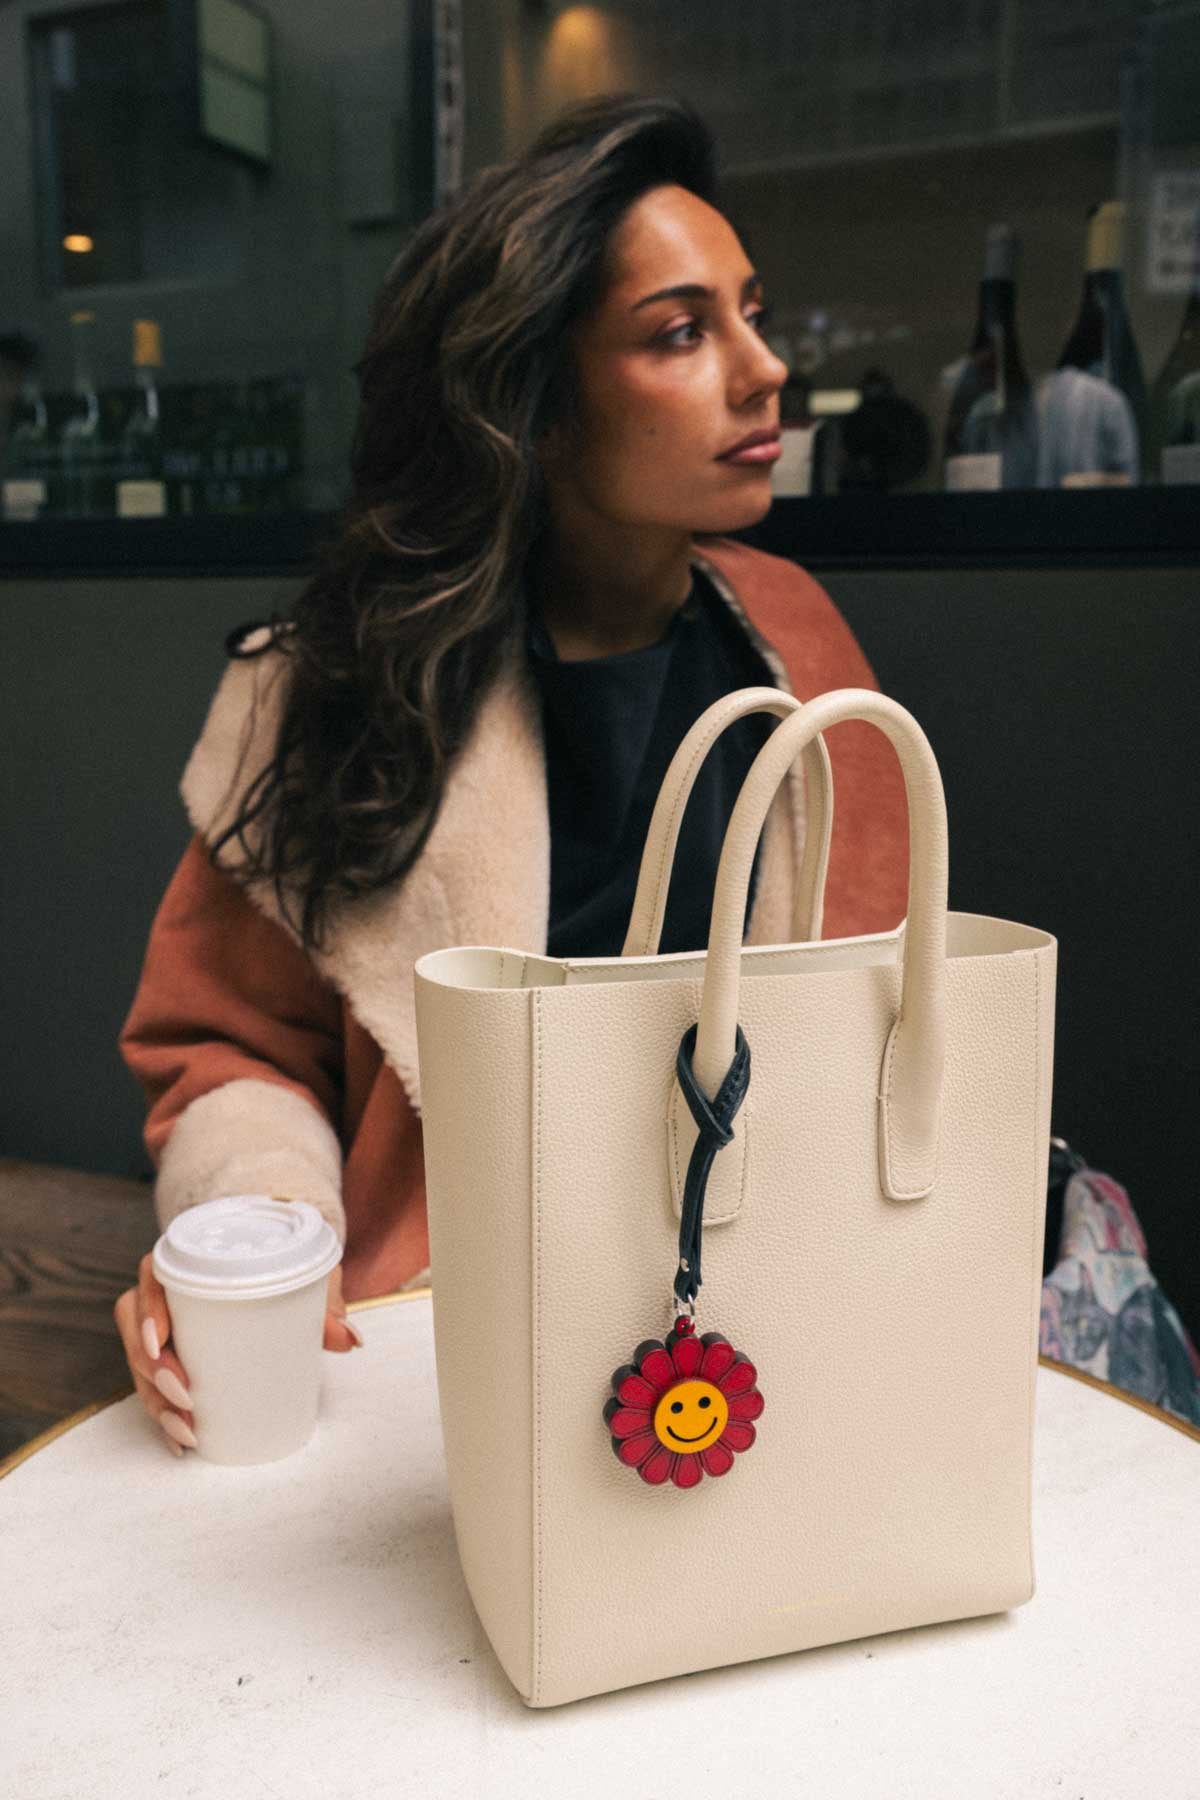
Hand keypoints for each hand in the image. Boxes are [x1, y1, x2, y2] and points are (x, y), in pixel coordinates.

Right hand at [114, 1254, 360, 1456]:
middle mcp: (167, 1295)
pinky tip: (179, 1443)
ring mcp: (165, 1328)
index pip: (150, 1278)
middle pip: (136, 1330)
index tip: (162, 1344)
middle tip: (186, 1399)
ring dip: (156, 1401)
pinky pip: (152, 1385)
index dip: (148, 1312)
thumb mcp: (306, 1276)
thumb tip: (351, 1340)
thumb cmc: (284, 1266)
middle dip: (153, 1371)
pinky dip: (163, 1415)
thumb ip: (325, 1303)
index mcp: (189, 1262)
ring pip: (140, 1364)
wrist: (279, 1263)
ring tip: (187, 1430)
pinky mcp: (171, 1357)